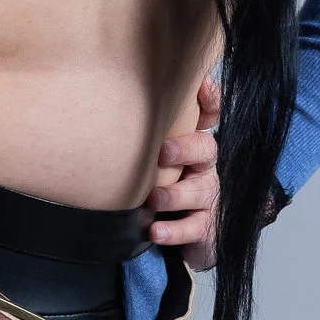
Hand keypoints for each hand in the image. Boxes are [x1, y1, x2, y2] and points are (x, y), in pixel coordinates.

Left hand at [150, 76, 222, 272]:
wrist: (181, 233)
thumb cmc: (161, 186)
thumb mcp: (156, 160)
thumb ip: (144, 136)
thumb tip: (109, 104)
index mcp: (193, 146)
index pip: (207, 118)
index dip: (209, 101)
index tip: (203, 86)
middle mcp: (203, 167)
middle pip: (205, 149)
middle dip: (185, 149)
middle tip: (162, 152)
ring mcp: (207, 197)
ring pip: (198, 191)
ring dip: (174, 194)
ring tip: (153, 199)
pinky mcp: (206, 227)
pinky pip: (193, 228)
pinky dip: (174, 231)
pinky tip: (156, 232)